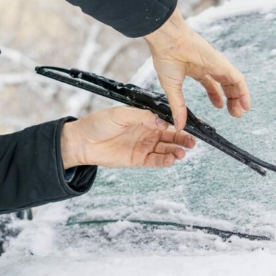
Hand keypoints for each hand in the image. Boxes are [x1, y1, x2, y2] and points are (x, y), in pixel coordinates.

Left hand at [61, 107, 195, 168]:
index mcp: (144, 118)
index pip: (166, 120)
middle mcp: (147, 132)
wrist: (82, 142)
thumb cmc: (98, 123)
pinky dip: (165, 161)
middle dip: (182, 139)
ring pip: (165, 149)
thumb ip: (142, 117)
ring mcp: (143, 146)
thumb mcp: (121, 114)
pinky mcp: (138, 159)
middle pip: (170, 136)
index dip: (178, 123)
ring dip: (175, 151)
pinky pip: (155, 161)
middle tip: (192, 142)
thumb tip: (162, 121)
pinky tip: (172, 159)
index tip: (189, 126)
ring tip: (183, 152)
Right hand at [145, 8, 250, 130]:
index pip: (211, 84)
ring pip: (234, 83)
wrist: (168, 42)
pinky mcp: (222, 64)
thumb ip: (178, 107)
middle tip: (234, 114)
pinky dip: (244, 92)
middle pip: (226, 84)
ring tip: (241, 112)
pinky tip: (246, 104)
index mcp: (196, 69)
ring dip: (239, 98)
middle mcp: (209, 66)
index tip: (220, 107)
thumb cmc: (166, 57)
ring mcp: (217, 64)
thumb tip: (178, 126)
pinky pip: (238, 79)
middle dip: (231, 100)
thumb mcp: (172, 88)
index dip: (216, 96)